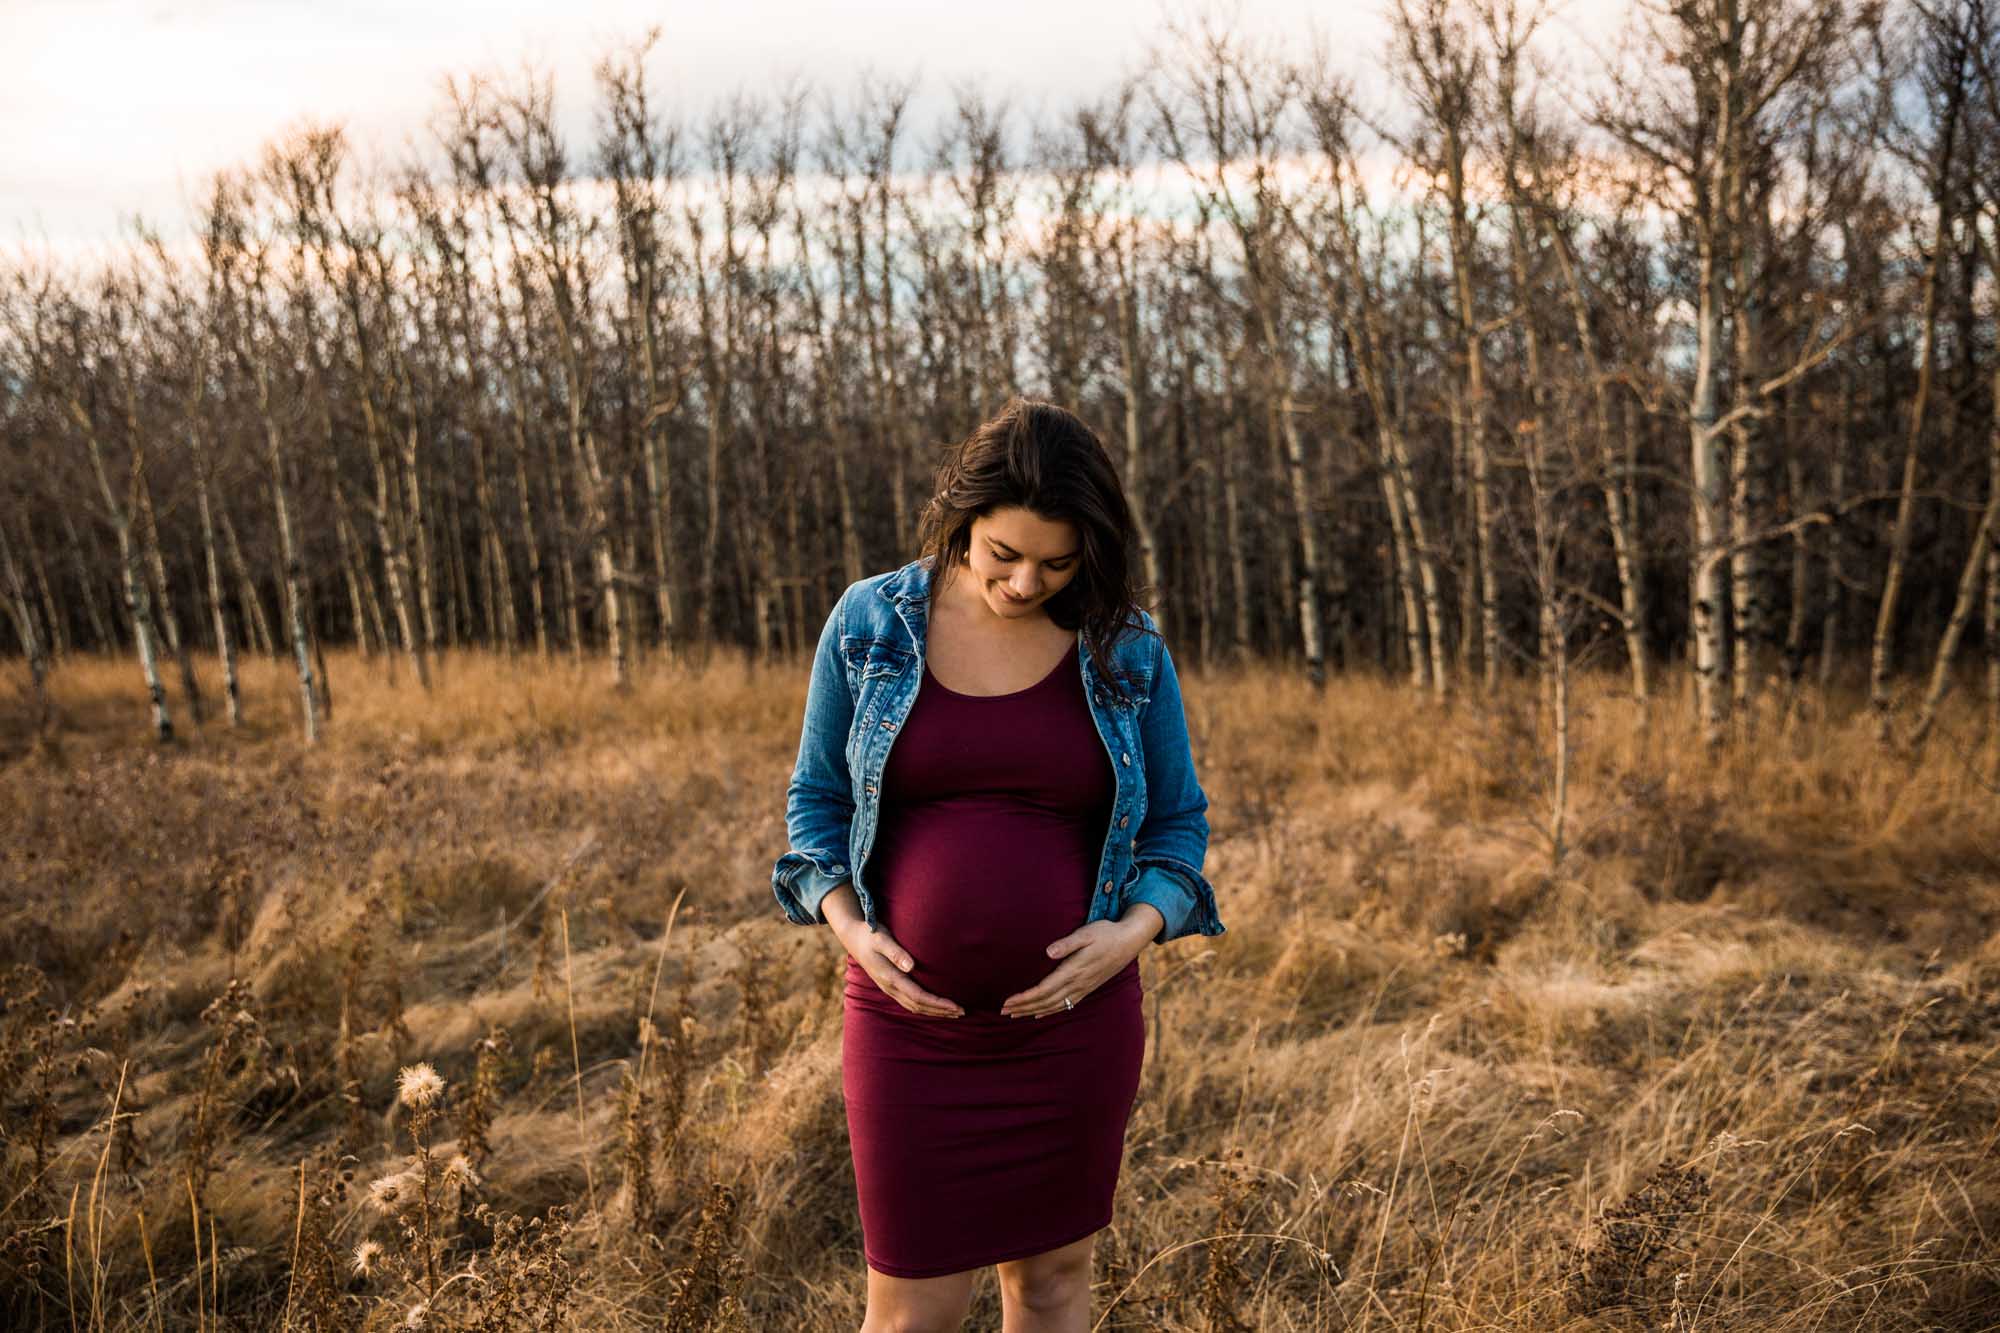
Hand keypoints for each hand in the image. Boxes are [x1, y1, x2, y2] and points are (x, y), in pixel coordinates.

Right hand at [835, 919, 964, 1018]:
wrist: (853, 937)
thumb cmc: (870, 934)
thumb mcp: (881, 939)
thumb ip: (896, 952)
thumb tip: (911, 967)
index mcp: (890, 977)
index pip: (919, 996)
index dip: (938, 1004)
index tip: (956, 1006)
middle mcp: (889, 987)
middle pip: (918, 1006)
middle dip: (940, 1011)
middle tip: (962, 1012)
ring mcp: (889, 988)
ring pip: (914, 1006)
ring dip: (933, 1011)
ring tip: (952, 1013)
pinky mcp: (890, 985)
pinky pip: (909, 1002)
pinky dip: (924, 1007)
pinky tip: (934, 1006)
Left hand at [999, 918, 1149, 1018]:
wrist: (1129, 941)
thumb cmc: (1106, 933)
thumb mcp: (1086, 933)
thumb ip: (1067, 943)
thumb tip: (1048, 952)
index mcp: (1074, 970)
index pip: (1043, 990)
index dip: (1024, 998)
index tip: (1007, 1001)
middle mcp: (1078, 983)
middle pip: (1045, 1001)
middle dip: (1023, 1007)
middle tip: (1003, 1011)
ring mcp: (1083, 987)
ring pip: (1054, 1005)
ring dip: (1033, 1011)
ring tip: (1016, 1015)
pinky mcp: (1087, 987)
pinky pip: (1066, 1004)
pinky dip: (1050, 1010)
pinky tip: (1040, 1013)